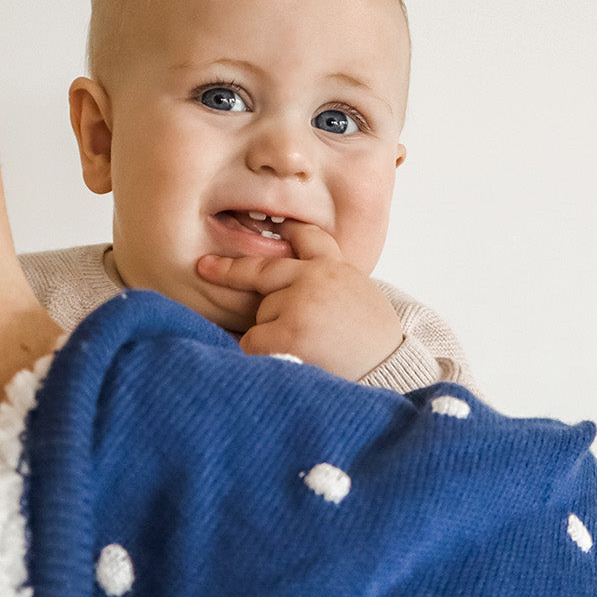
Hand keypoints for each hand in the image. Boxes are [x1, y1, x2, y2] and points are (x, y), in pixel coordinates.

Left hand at [196, 222, 404, 380]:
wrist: (392, 372)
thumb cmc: (376, 348)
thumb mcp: (360, 302)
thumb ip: (329, 289)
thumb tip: (288, 293)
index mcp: (337, 268)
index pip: (310, 239)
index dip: (289, 233)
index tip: (269, 225)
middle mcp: (316, 276)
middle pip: (262, 269)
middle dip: (230, 270)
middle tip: (204, 267)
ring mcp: (301, 301)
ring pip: (261, 315)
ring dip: (271, 336)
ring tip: (308, 352)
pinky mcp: (289, 330)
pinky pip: (253, 342)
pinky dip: (262, 356)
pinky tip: (290, 363)